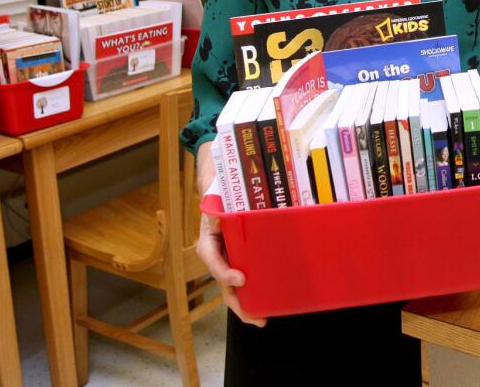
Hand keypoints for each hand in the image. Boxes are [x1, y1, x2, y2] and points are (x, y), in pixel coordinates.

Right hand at [195, 142, 265, 327]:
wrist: (221, 175)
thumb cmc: (219, 176)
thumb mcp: (215, 175)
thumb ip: (213, 173)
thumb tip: (216, 161)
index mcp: (208, 231)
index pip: (211, 256)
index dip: (222, 270)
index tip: (239, 276)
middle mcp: (218, 246)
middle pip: (223, 279)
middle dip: (236, 300)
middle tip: (255, 316)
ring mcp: (231, 252)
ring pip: (234, 283)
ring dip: (246, 302)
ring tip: (262, 318)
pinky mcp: (245, 251)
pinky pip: (248, 272)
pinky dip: (256, 288)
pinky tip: (270, 300)